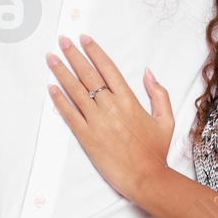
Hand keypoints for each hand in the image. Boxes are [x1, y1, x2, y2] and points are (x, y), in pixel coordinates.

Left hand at [46, 35, 173, 199]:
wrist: (146, 178)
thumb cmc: (155, 151)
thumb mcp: (165, 119)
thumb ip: (158, 93)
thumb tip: (148, 72)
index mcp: (129, 100)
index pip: (108, 68)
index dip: (94, 51)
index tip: (84, 39)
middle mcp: (111, 107)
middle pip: (88, 75)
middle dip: (73, 55)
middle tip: (62, 40)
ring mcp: (97, 122)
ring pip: (75, 91)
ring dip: (61, 72)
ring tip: (51, 58)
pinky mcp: (87, 137)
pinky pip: (69, 114)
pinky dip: (59, 100)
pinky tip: (51, 88)